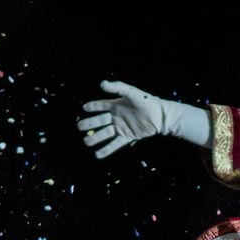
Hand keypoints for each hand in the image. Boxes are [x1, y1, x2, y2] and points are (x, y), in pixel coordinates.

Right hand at [78, 81, 209, 156]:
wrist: (161, 117)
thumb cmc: (148, 102)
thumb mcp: (132, 92)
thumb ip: (117, 87)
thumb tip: (102, 84)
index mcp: (116, 104)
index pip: (100, 105)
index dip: (92, 107)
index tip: (83, 108)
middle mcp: (116, 116)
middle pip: (99, 121)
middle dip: (89, 124)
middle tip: (79, 127)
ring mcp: (121, 127)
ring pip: (105, 133)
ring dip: (95, 138)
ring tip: (86, 141)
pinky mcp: (127, 137)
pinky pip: (114, 144)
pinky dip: (106, 150)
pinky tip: (97, 155)